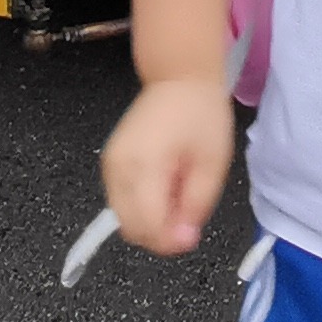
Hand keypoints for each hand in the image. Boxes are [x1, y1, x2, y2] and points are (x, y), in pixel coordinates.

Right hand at [104, 76, 234, 254]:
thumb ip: (196, 206)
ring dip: (152, 221)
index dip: (171, 241)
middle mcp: (117, 168)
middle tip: (188, 214)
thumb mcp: (213, 164)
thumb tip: (182, 240)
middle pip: (131, 228)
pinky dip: (142, 207)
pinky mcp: (109, 165)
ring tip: (178, 194)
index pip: (147, 225)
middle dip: (160, 234)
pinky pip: (121, 203)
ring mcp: (109, 166)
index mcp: (143, 165)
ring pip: (124, 219)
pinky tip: (164, 187)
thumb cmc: (201, 115)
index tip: (193, 234)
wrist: (179, 80)